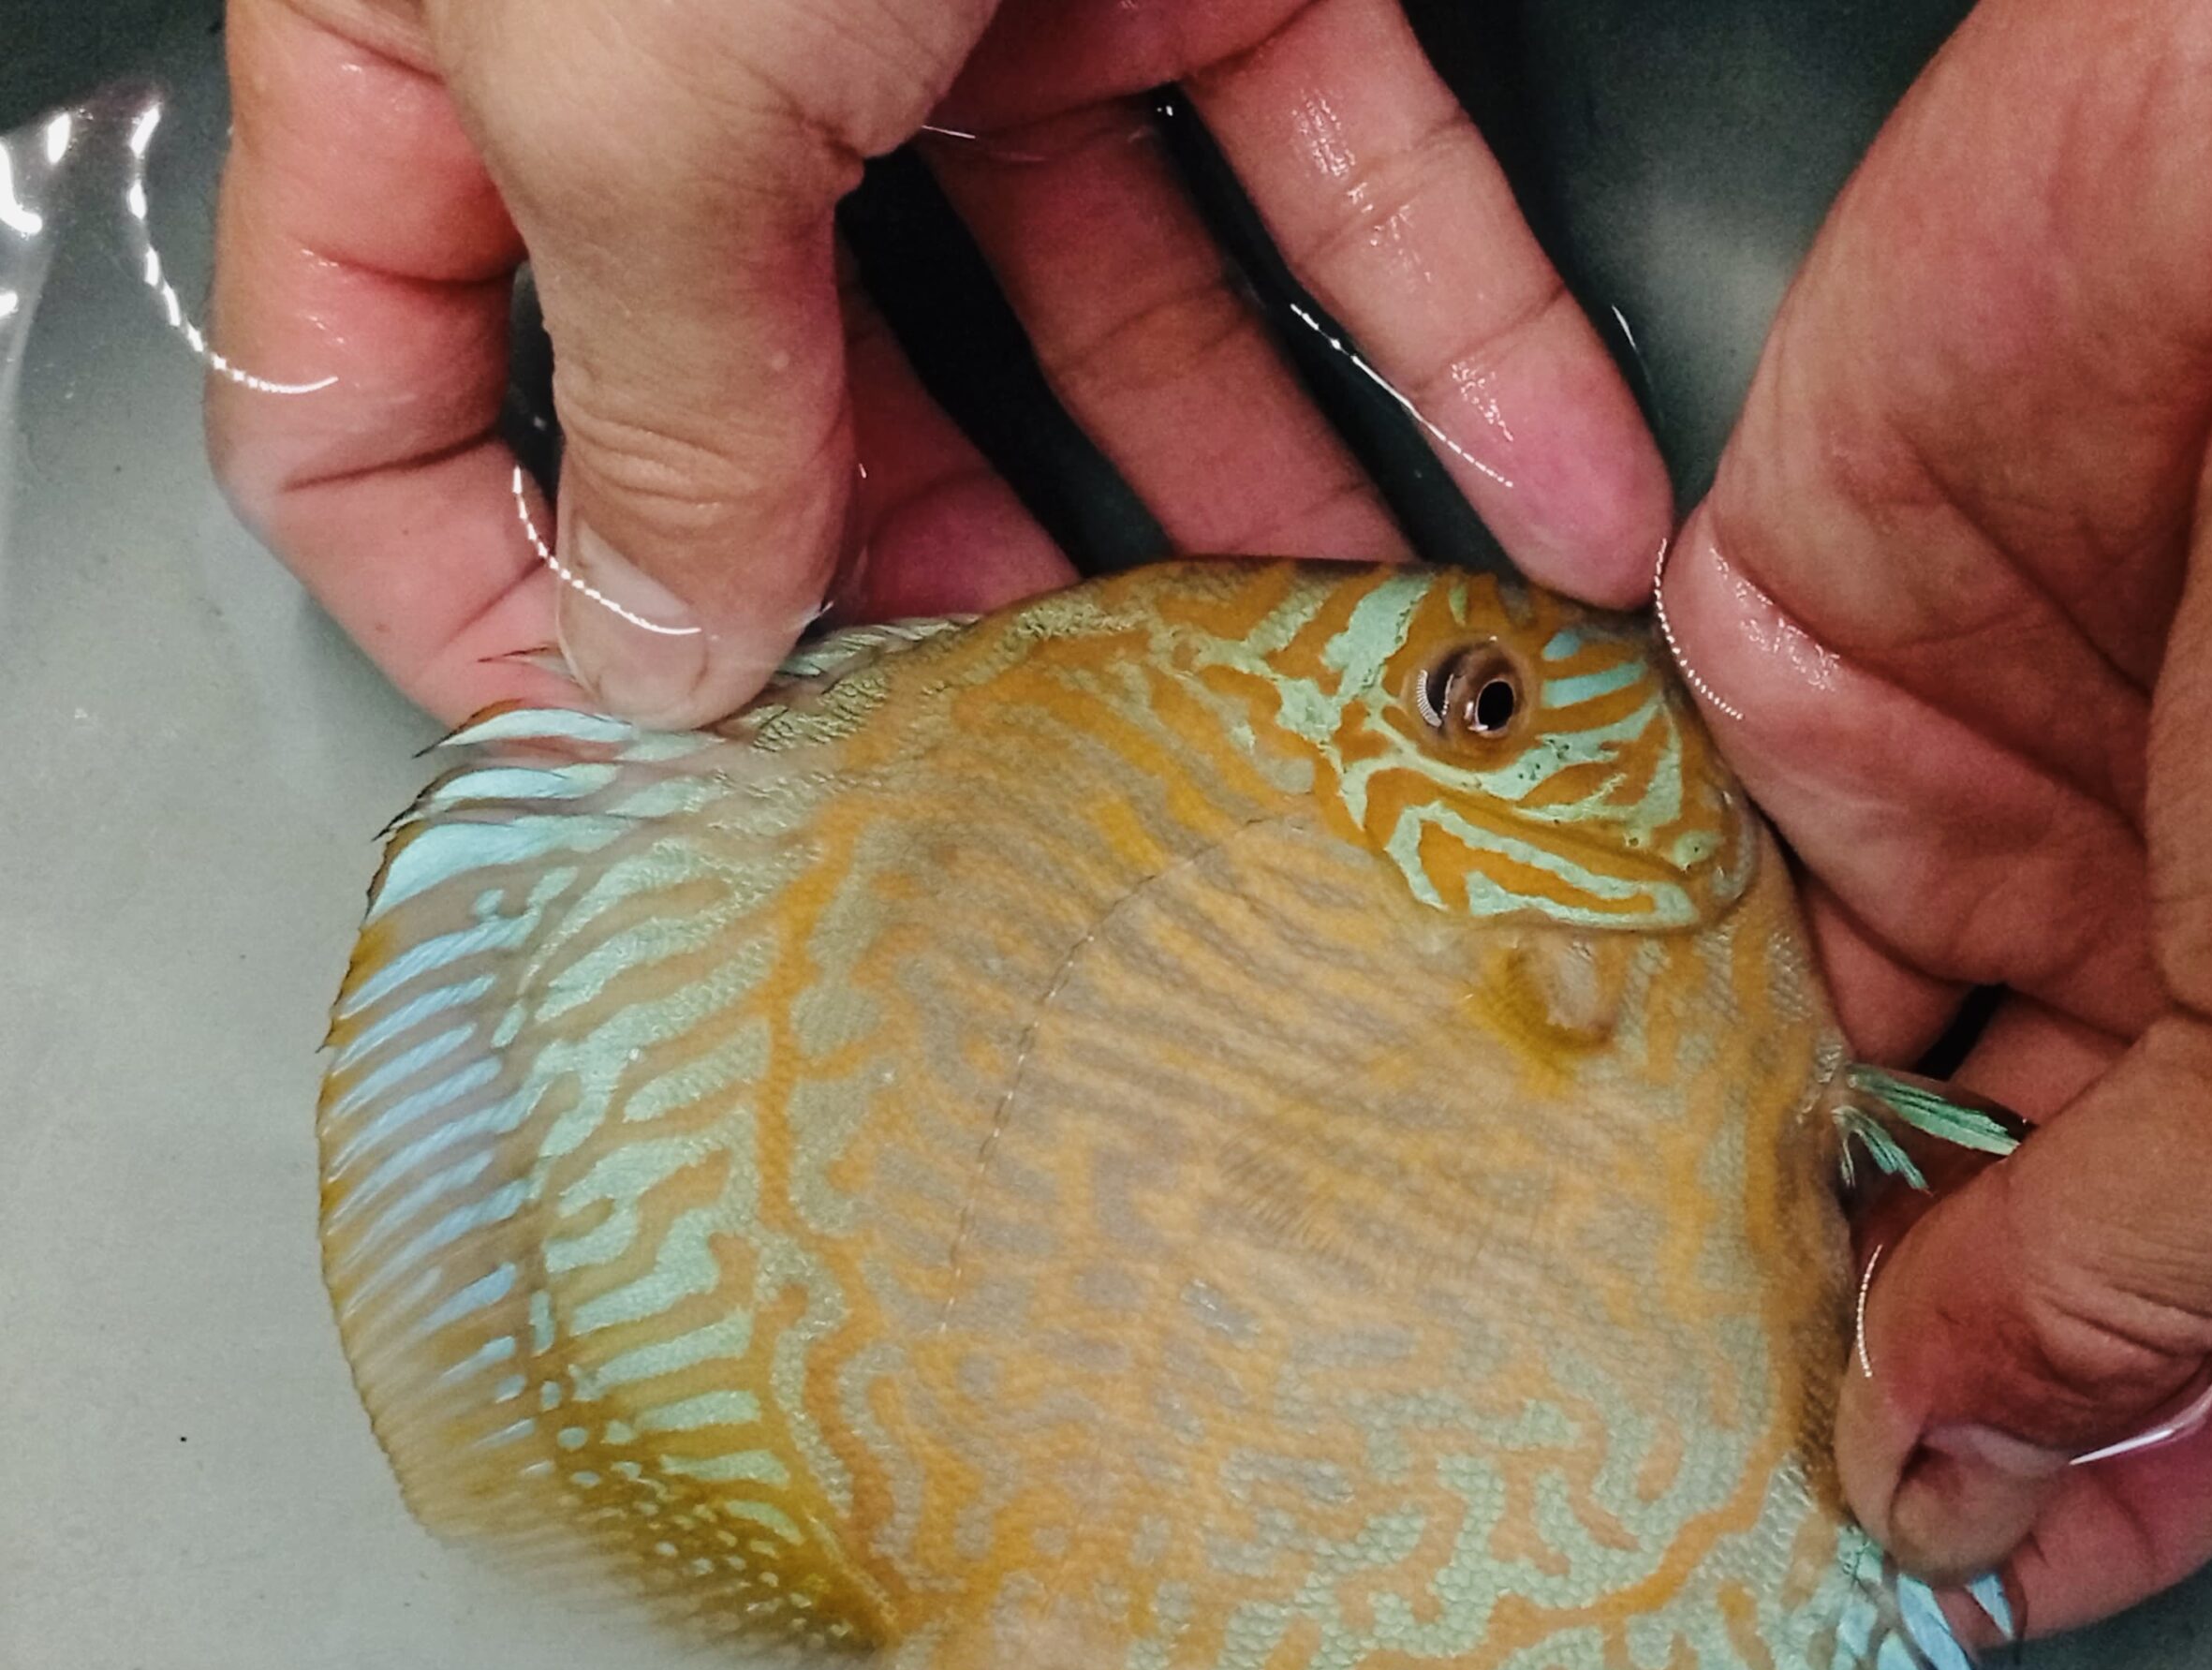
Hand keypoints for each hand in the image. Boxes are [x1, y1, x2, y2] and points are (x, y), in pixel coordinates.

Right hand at [205, 0, 1667, 726]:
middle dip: (939, 600)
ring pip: (1106, 327)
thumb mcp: (634, 87)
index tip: (648, 770)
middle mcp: (719, 57)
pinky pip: (1338, 184)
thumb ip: (655, 390)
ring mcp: (963, 7)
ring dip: (1238, 516)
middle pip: (810, 417)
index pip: (391, 411)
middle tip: (1032, 756)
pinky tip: (1539, 504)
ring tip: (1327, 683)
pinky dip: (1457, 345)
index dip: (497, 612)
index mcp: (470, 72)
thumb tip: (658, 648)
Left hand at [1663, 0, 2211, 1631]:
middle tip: (1719, 1504)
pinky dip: (1617, 1029)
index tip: (1937, 1599)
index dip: (2089, 1488)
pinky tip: (1545, 1155)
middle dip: (1867, 1363)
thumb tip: (1968, 1465)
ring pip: (1816, 1090)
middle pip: (1987, 1233)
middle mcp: (2167, 957)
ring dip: (1715, 1221)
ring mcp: (1985, 828)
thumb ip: (2146, 1264)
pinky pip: (1686, 909)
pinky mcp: (1807, 700)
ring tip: (1601, 1365)